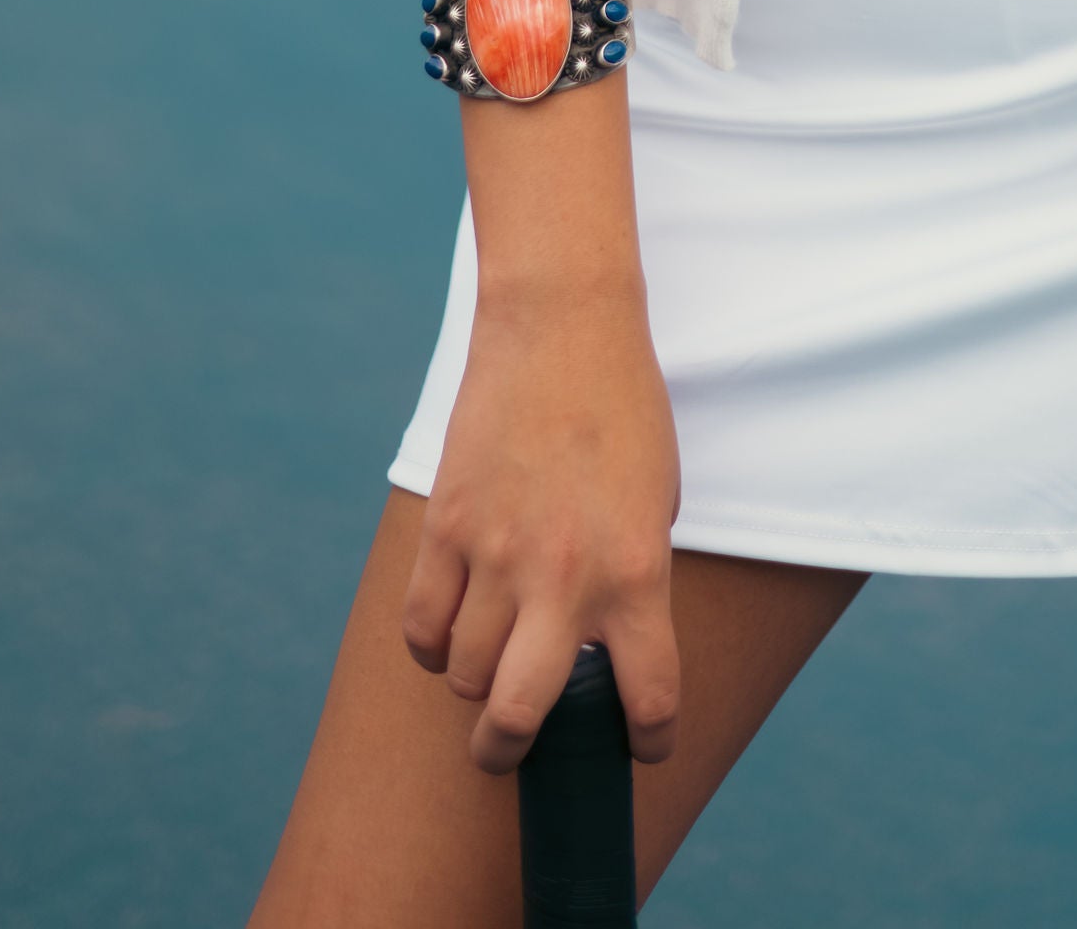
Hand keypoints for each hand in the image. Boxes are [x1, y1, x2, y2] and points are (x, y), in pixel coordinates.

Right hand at [401, 283, 682, 775]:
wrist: (563, 326)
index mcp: (636, 571)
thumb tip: (600, 649)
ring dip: (474, 683)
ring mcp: (497, 553)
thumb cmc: (623, 410)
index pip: (649, 696)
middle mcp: (564, 577)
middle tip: (509, 748)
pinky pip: (420, 625)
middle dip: (510, 750)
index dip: (648, 740)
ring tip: (486, 665)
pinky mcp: (446, 526)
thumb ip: (629, 579)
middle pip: (519, 712)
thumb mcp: (656, 501)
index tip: (640, 749)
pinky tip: (448, 632)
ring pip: (464, 674)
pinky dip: (431, 644)